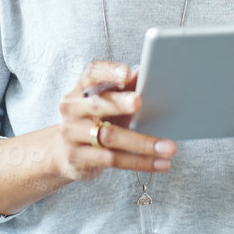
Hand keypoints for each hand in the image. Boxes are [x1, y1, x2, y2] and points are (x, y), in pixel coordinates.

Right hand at [50, 61, 175, 184]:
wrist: (63, 152)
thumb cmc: (94, 121)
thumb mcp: (107, 103)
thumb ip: (126, 88)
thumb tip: (147, 70)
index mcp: (81, 89)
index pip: (92, 74)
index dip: (109, 72)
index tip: (127, 73)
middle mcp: (73, 108)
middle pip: (98, 104)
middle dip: (120, 103)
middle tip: (140, 102)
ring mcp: (72, 134)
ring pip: (109, 137)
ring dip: (142, 142)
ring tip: (169, 147)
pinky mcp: (78, 158)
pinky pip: (112, 159)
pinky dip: (140, 162)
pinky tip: (161, 163)